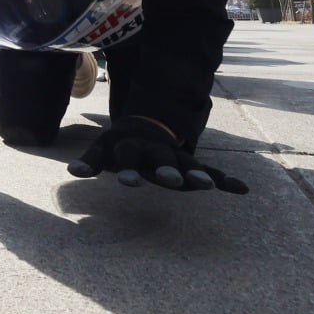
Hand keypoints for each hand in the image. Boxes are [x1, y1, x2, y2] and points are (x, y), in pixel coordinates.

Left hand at [67, 117, 247, 192]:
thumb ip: (91, 161)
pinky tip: (241, 189)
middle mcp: (153, 148)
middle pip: (159, 158)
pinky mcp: (189, 162)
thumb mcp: (103, 148)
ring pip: (185, 163)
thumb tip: (73, 171)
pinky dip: (223, 179)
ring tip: (205, 187)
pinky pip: (209, 170)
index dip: (126, 169)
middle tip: (170, 182)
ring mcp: (173, 155)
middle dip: (165, 170)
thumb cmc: (118, 144)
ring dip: (194, 174)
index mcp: (129, 144)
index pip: (126, 155)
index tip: (126, 184)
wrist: (144, 124)